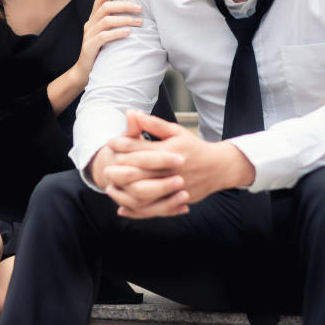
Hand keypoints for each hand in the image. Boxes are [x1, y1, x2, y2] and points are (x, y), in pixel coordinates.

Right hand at [70, 0, 142, 87]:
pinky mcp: (89, 47)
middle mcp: (89, 25)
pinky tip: (128, 33)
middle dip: (124, 5)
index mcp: (93, 20)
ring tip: (139, 23)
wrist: (83, 72)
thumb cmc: (99, 53)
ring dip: (124, 20)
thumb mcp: (105, 35)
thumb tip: (134, 14)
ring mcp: (88, 36)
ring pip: (106, 21)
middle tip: (140, 8)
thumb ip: (114, 25)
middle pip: (106, 7)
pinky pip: (103, 36)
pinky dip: (117, 33)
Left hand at [98, 110, 255, 218]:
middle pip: (140, 173)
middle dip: (120, 172)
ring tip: (110, 188)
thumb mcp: (175, 131)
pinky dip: (136, 211)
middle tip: (106, 169)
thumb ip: (153, 124)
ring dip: (124, 193)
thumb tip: (131, 113)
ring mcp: (175, 188)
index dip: (123, 146)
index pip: (142, 149)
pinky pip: (153, 209)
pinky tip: (122, 208)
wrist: (218, 167)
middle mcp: (172, 170)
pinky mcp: (176, 201)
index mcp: (170, 151)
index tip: (110, 144)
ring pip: (144, 194)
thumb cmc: (193, 147)